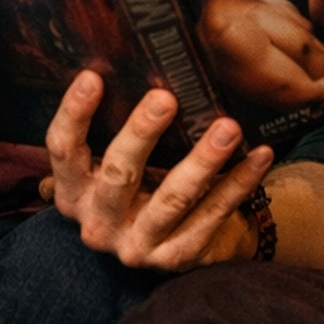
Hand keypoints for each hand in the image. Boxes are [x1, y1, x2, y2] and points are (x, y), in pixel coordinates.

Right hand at [44, 71, 272, 269]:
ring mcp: (136, 246)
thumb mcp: (112, 164)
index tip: (92, 77)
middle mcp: (98, 223)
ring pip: (172, 199)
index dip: (74, 114)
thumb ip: (113, 129)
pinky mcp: (174, 258)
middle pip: (118, 173)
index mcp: (74, 192)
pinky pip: (212, 216)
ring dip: (203, 160)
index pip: (63, 149)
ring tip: (228, 128)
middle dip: (142, 134)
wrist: (167, 245)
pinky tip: (260, 155)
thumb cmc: (137, 187)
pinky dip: (238, 184)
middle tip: (165, 98)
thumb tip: (131, 65)